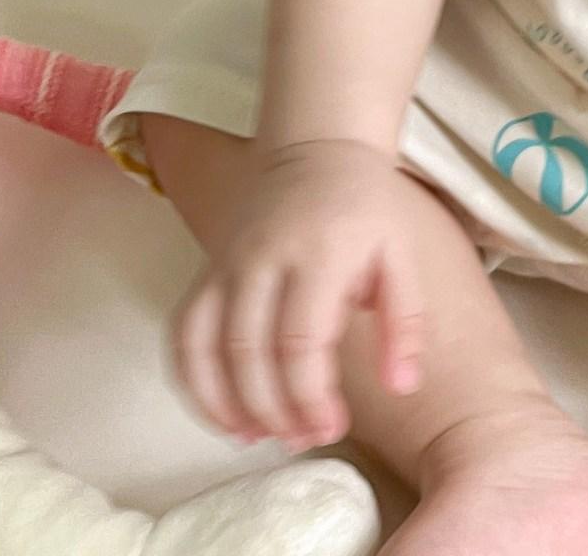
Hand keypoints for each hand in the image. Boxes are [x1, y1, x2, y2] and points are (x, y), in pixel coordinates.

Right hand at [173, 136, 426, 452]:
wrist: (318, 148)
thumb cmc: (367, 208)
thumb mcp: (403, 254)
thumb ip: (405, 322)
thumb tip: (403, 388)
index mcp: (320, 252)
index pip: (299, 340)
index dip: (309, 396)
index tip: (330, 428)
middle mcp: (264, 257)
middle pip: (249, 353)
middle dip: (273, 411)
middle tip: (304, 438)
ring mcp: (227, 262)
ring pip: (205, 347)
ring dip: (227, 406)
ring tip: (261, 437)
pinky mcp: (206, 269)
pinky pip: (183, 333)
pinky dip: (192, 382)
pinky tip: (224, 414)